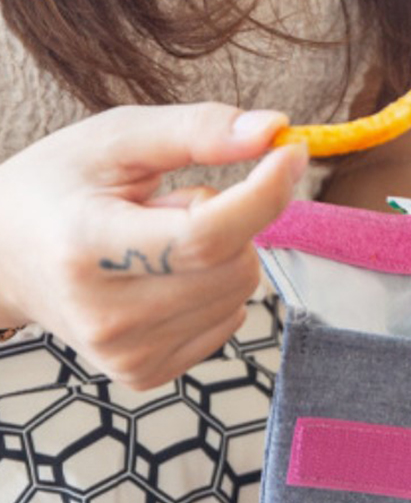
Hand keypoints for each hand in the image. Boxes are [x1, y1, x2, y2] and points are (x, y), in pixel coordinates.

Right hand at [0, 103, 307, 388]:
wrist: (4, 259)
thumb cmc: (60, 188)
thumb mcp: (114, 140)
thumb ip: (195, 130)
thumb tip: (274, 129)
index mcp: (86, 247)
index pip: (205, 236)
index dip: (262, 194)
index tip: (290, 152)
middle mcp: (106, 314)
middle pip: (236, 267)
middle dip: (231, 222)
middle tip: (170, 206)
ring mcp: (127, 354)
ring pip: (240, 295)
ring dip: (221, 257)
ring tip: (158, 242)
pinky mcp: (146, 373)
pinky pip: (228, 321)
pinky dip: (213, 290)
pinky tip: (162, 276)